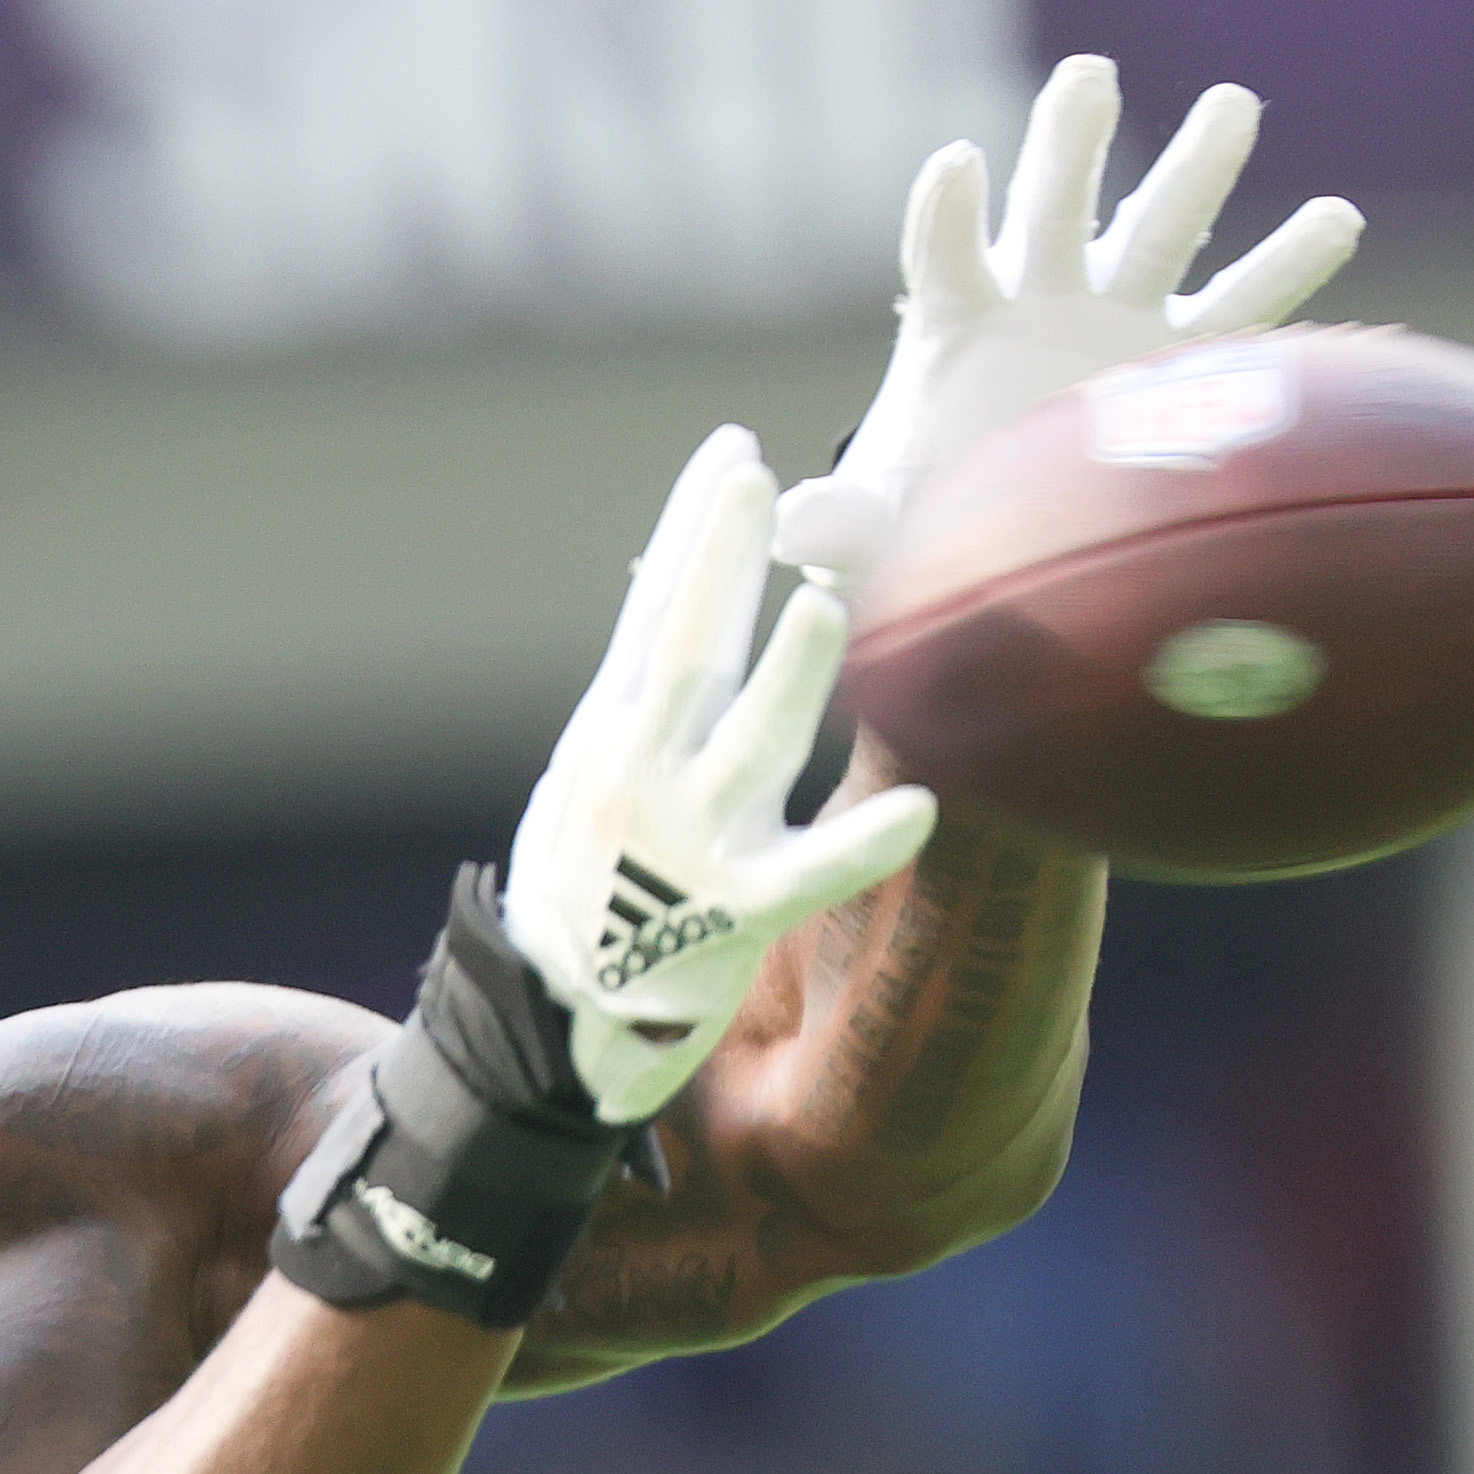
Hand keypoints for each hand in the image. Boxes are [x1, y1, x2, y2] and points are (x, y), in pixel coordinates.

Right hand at [504, 427, 936, 1125]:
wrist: (552, 1021)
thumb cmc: (585, 890)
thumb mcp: (586, 780)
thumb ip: (641, 701)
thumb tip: (685, 592)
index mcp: (608, 738)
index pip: (654, 614)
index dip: (693, 531)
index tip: (732, 453)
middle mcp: (643, 780)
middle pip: (688, 654)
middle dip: (719, 563)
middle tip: (754, 481)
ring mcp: (691, 845)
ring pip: (751, 747)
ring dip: (788, 680)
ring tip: (825, 611)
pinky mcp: (737, 915)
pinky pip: (813, 874)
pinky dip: (863, 843)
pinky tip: (921, 807)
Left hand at [769, 53, 1365, 583]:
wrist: (996, 536)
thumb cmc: (922, 522)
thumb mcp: (872, 532)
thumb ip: (838, 524)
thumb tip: (795, 526)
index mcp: (952, 325)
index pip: (943, 250)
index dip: (947, 211)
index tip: (957, 163)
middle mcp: (1038, 298)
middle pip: (1051, 206)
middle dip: (1067, 144)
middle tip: (1087, 78)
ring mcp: (1114, 315)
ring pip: (1156, 228)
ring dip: (1192, 167)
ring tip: (1232, 106)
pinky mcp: (1177, 356)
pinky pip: (1241, 306)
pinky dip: (1285, 264)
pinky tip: (1336, 217)